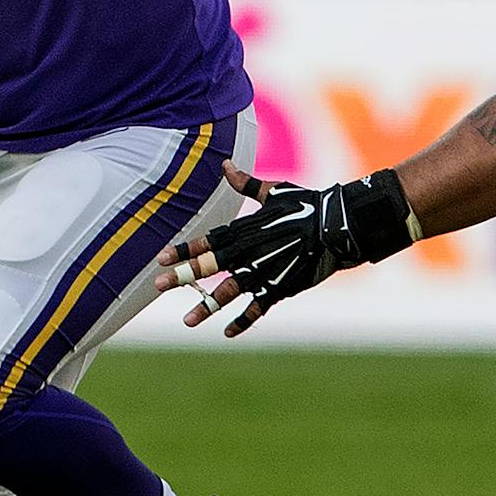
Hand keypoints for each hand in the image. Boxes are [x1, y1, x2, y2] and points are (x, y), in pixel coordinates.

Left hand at [154, 163, 347, 337]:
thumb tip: (225, 164)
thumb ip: (245, 183)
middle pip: (209, 266)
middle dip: (183, 276)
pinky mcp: (280, 287)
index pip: (207, 241)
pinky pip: (258, 308)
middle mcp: (249, 252)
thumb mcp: (273, 191)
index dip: (184, 249)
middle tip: (158, 285)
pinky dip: (243, 320)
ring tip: (187, 321)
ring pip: (229, 292)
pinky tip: (227, 331)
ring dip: (207, 307)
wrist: (337, 226)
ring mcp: (263, 271)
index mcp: (244, 229)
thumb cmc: (305, 204)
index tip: (161, 258)